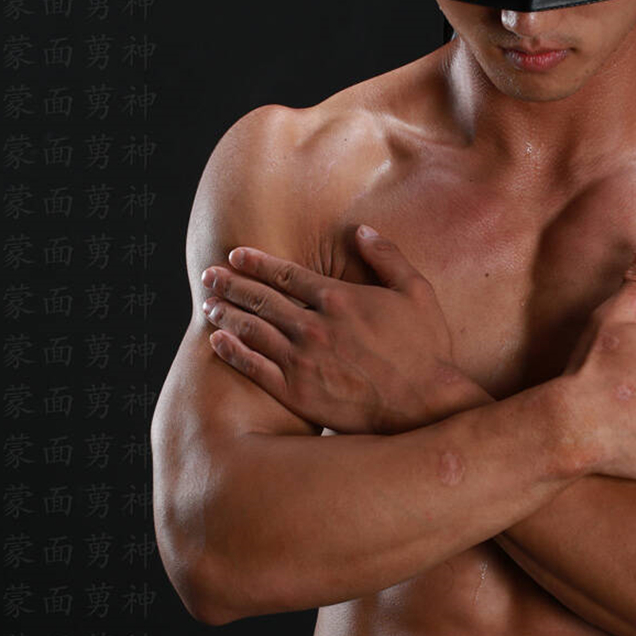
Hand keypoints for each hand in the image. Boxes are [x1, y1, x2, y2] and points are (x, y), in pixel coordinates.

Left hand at [200, 229, 466, 433]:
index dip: (256, 262)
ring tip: (209, 305)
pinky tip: (218, 342)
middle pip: (260, 298)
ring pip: (252, 330)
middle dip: (230, 284)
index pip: (285, 274)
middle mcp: (313, 325)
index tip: (236, 255)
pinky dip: (233, 352)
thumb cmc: (425, 348)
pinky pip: (255, 368)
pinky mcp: (297, 392)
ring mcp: (302, 360)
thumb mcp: (417, 292)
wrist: (423, 404)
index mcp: (338, 298)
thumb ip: (388, 257)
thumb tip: (362, 230)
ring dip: (226, 314)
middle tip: (210, 276)